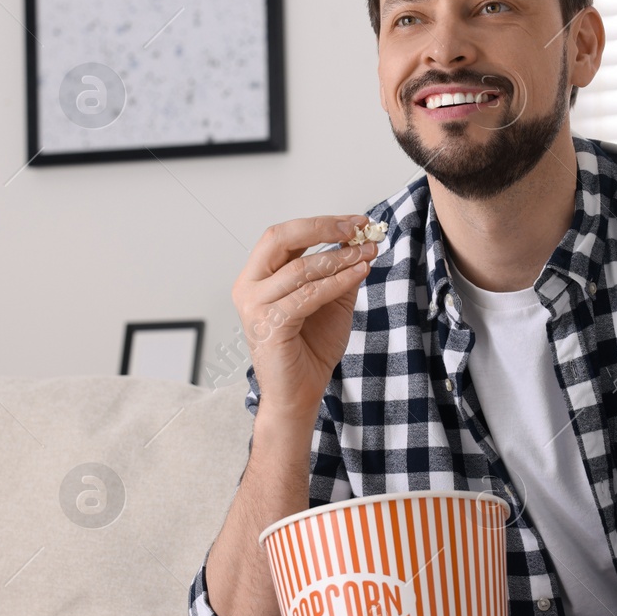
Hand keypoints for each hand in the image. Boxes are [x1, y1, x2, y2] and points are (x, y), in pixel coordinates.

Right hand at [232, 215, 378, 416]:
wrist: (300, 394)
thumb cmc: (310, 349)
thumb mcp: (330, 301)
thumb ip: (339, 272)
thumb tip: (360, 241)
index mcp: (257, 276)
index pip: (283, 235)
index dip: (319, 223)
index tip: (355, 221)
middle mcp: (249, 287)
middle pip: (281, 238)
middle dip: (323, 228)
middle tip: (358, 227)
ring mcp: (254, 306)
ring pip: (301, 268)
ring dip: (341, 257)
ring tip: (368, 253)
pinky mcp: (269, 326)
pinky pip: (309, 295)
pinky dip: (338, 282)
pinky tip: (359, 273)